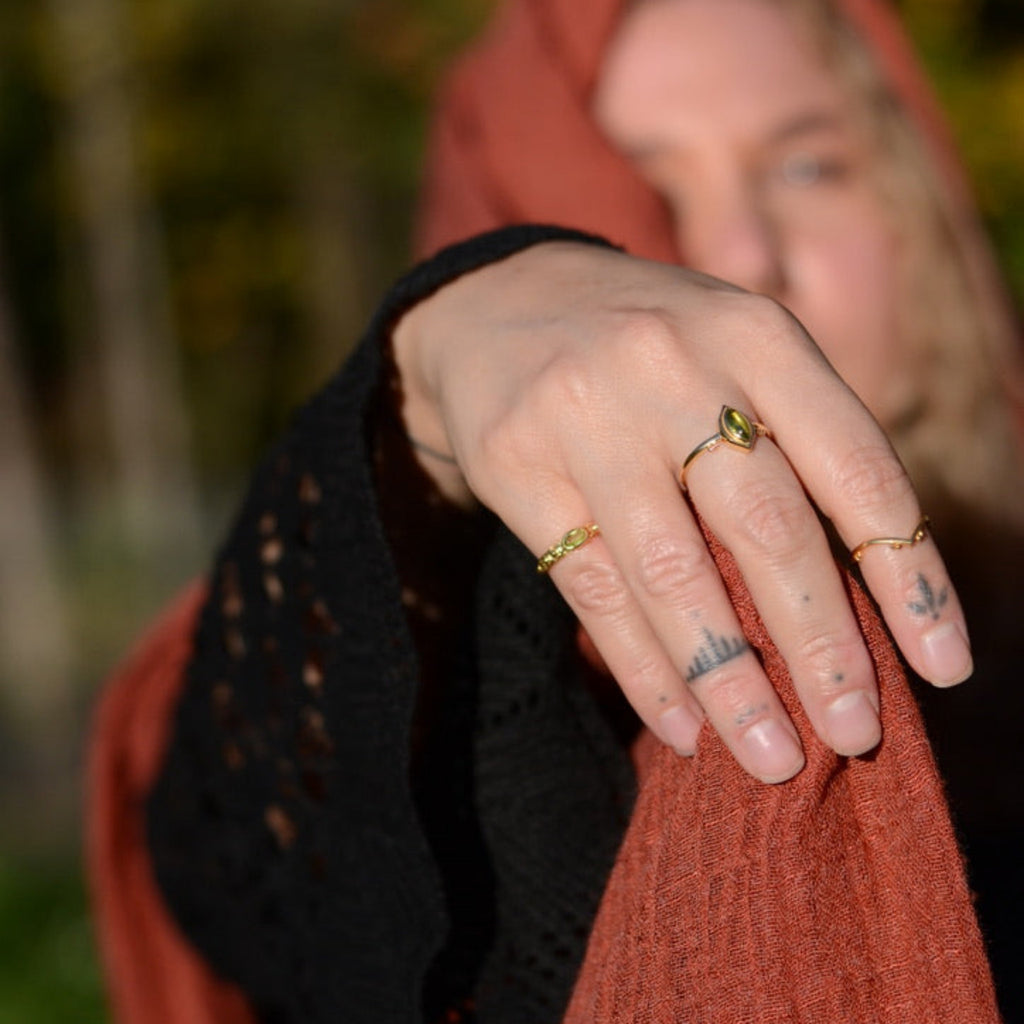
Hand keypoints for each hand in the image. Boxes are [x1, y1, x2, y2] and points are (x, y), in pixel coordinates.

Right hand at [392, 241, 971, 782]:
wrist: (500, 299)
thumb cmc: (650, 349)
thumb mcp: (735, 357)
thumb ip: (792, 449)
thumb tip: (854, 609)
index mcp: (756, 336)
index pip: (856, 464)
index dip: (907, 573)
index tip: (942, 668)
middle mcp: (674, 366)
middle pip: (766, 528)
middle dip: (821, 644)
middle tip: (855, 736)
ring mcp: (586, 415)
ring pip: (672, 572)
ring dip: (730, 679)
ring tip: (772, 757)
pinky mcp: (516, 464)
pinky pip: (591, 587)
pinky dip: (644, 668)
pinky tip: (682, 725)